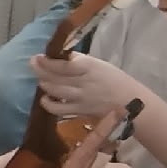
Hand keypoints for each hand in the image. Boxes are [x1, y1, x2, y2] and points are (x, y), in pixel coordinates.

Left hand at [31, 50, 145, 122]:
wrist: (133, 103)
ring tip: (41, 80)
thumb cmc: (117, 81)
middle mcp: (83, 82)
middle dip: (40, 70)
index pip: (62, 64)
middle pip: (54, 76)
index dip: (46, 61)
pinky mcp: (80, 111)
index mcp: (89, 67)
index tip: (38, 57)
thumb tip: (63, 56)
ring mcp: (80, 97)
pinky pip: (58, 109)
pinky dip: (48, 104)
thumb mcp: (101, 65)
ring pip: (54, 90)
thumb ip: (81, 60)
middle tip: (33, 65)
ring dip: (43, 84)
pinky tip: (46, 99)